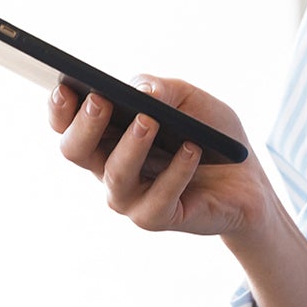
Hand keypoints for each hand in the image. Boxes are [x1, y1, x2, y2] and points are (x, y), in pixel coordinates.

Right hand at [47, 74, 273, 238]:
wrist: (247, 175)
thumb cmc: (209, 132)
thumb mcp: (188, 98)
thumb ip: (161, 89)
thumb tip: (141, 93)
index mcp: (107, 135)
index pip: (67, 124)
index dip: (59, 109)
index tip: (65, 89)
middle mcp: (109, 167)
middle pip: (75, 151)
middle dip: (85, 125)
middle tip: (101, 101)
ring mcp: (131, 197)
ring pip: (115, 176)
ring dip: (130, 146)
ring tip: (149, 120)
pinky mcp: (158, 217)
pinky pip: (159, 198)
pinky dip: (176, 171)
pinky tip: (192, 149)